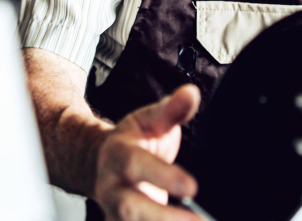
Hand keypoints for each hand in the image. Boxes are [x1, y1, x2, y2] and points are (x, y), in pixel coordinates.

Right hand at [92, 84, 202, 220]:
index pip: (137, 166)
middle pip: (131, 208)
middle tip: (200, 220)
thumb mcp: (149, 120)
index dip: (163, 177)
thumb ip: (171, 110)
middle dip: (164, 217)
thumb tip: (192, 93)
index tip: (192, 188)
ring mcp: (115, 213)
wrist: (100, 163)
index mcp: (118, 155)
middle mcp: (112, 189)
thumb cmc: (133, 141)